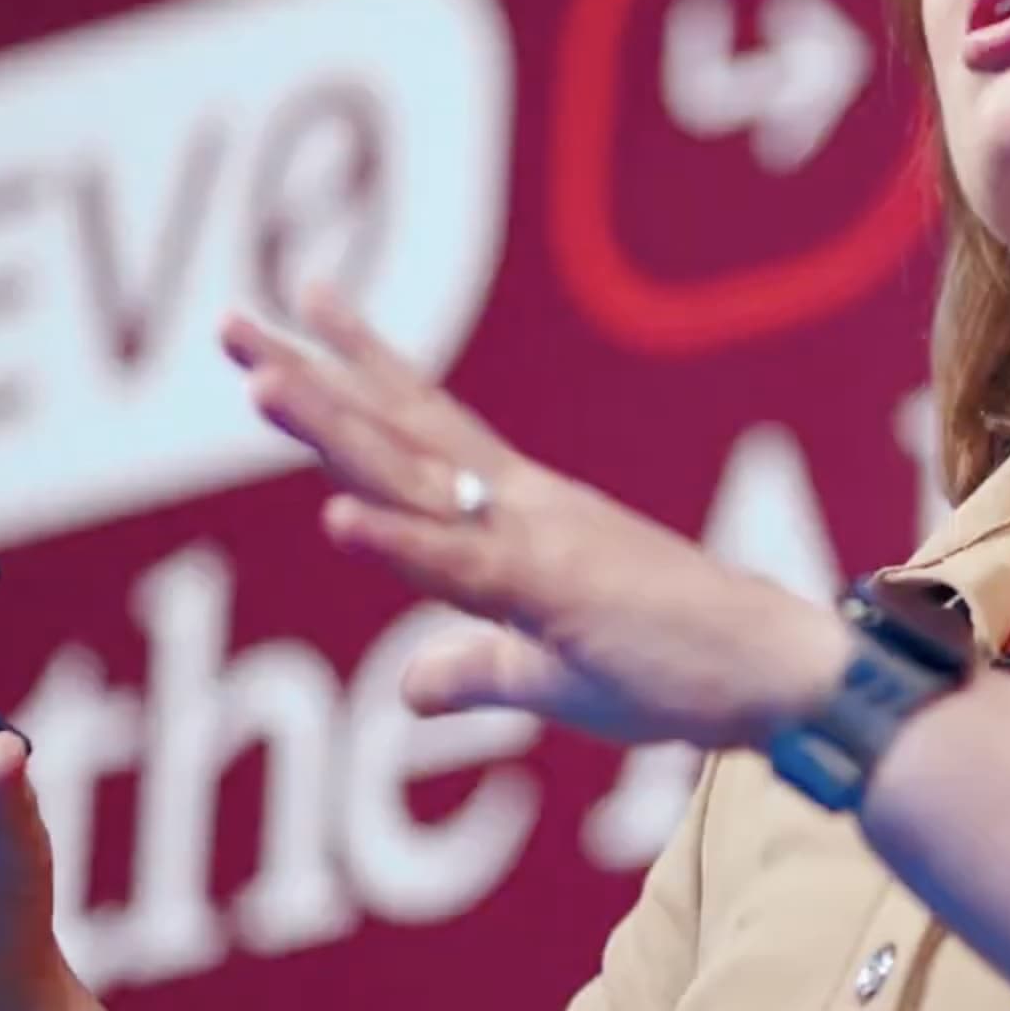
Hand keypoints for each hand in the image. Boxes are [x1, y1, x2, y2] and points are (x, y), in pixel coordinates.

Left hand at [221, 284, 853, 750]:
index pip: (423, 433)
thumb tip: (406, 688)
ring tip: (260, 383)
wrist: (775, 674)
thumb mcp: (550, 680)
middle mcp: (523, 507)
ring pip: (414, 481)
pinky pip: (463, 570)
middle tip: (233, 322)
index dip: (355, 377)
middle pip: (397, 433)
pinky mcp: (557, 594)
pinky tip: (336, 520)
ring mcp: (538, 543)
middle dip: (312, 378)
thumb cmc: (678, 670)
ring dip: (333, 431)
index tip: (293, 322)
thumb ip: (475, 671)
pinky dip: (398, 544)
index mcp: (523, 516)